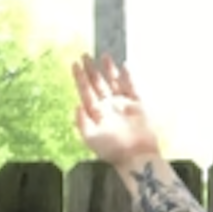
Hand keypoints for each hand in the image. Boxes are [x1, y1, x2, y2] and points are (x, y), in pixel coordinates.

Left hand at [71, 54, 166, 169]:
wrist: (136, 156)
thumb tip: (76, 105)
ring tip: (104, 56)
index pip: (86, 91)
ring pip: (113, 82)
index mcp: (95, 113)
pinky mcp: (137, 104)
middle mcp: (108, 106)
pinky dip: (127, 76)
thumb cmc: (112, 149)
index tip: (74, 64)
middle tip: (85, 55)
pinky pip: (131, 86)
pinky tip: (124, 66)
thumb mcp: (91, 137)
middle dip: (91, 70)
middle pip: (98, 83)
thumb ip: (82, 122)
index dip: (80, 78)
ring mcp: (122, 104)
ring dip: (108, 69)